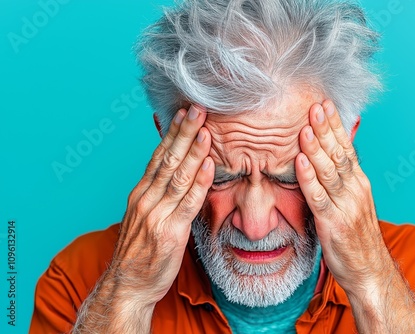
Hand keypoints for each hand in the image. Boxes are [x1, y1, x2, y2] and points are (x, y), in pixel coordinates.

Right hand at [111, 104, 213, 304]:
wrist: (127, 285)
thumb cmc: (140, 251)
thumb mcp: (145, 215)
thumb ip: (160, 194)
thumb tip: (179, 173)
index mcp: (141, 192)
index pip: (159, 156)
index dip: (172, 133)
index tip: (184, 113)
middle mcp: (146, 198)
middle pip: (168, 159)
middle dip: (184, 132)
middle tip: (197, 108)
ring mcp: (156, 214)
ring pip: (178, 176)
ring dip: (193, 151)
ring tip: (205, 129)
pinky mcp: (169, 232)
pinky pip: (187, 202)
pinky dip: (199, 182)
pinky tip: (208, 165)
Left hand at [295, 100, 414, 331]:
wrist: (369, 271)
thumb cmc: (356, 236)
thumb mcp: (352, 202)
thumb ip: (340, 180)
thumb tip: (327, 157)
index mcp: (358, 183)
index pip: (346, 148)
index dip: (334, 126)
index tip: (324, 104)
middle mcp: (355, 190)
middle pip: (338, 154)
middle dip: (326, 128)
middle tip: (315, 105)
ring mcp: (346, 206)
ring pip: (329, 171)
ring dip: (316, 148)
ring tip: (306, 127)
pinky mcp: (334, 223)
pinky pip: (319, 197)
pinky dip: (309, 178)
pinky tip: (300, 161)